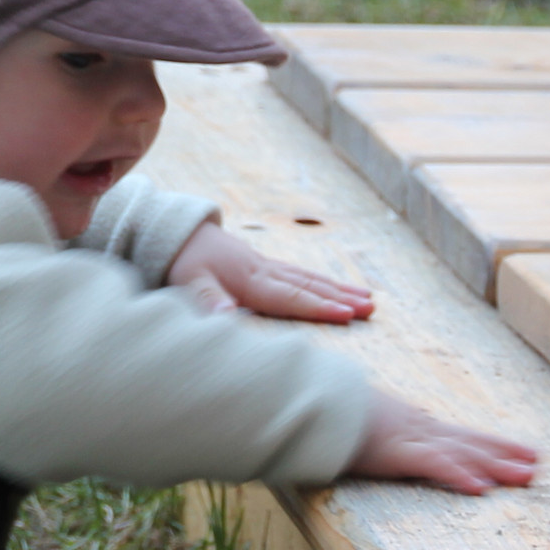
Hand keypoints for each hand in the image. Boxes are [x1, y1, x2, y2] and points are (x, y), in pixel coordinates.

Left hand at [166, 220, 375, 322]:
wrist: (176, 233)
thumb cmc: (182, 263)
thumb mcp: (187, 283)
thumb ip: (208, 300)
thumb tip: (227, 316)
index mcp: (249, 280)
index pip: (291, 297)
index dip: (320, 308)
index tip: (348, 315)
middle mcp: (264, 271)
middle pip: (309, 286)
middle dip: (342, 298)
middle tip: (372, 309)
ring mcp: (266, 266)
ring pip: (309, 279)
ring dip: (340, 289)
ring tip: (369, 300)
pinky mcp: (264, 265)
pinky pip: (300, 274)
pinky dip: (322, 282)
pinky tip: (338, 288)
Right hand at [346, 391, 539, 495]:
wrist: (315, 399)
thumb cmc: (332, 411)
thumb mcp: (362, 422)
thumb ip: (376, 431)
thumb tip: (381, 437)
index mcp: (413, 425)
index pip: (462, 435)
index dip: (493, 443)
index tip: (521, 449)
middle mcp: (421, 429)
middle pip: (472, 443)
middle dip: (506, 454)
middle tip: (539, 464)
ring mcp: (412, 439)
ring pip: (464, 454)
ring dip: (497, 465)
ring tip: (528, 475)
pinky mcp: (399, 452)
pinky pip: (435, 466)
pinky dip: (459, 476)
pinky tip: (482, 488)